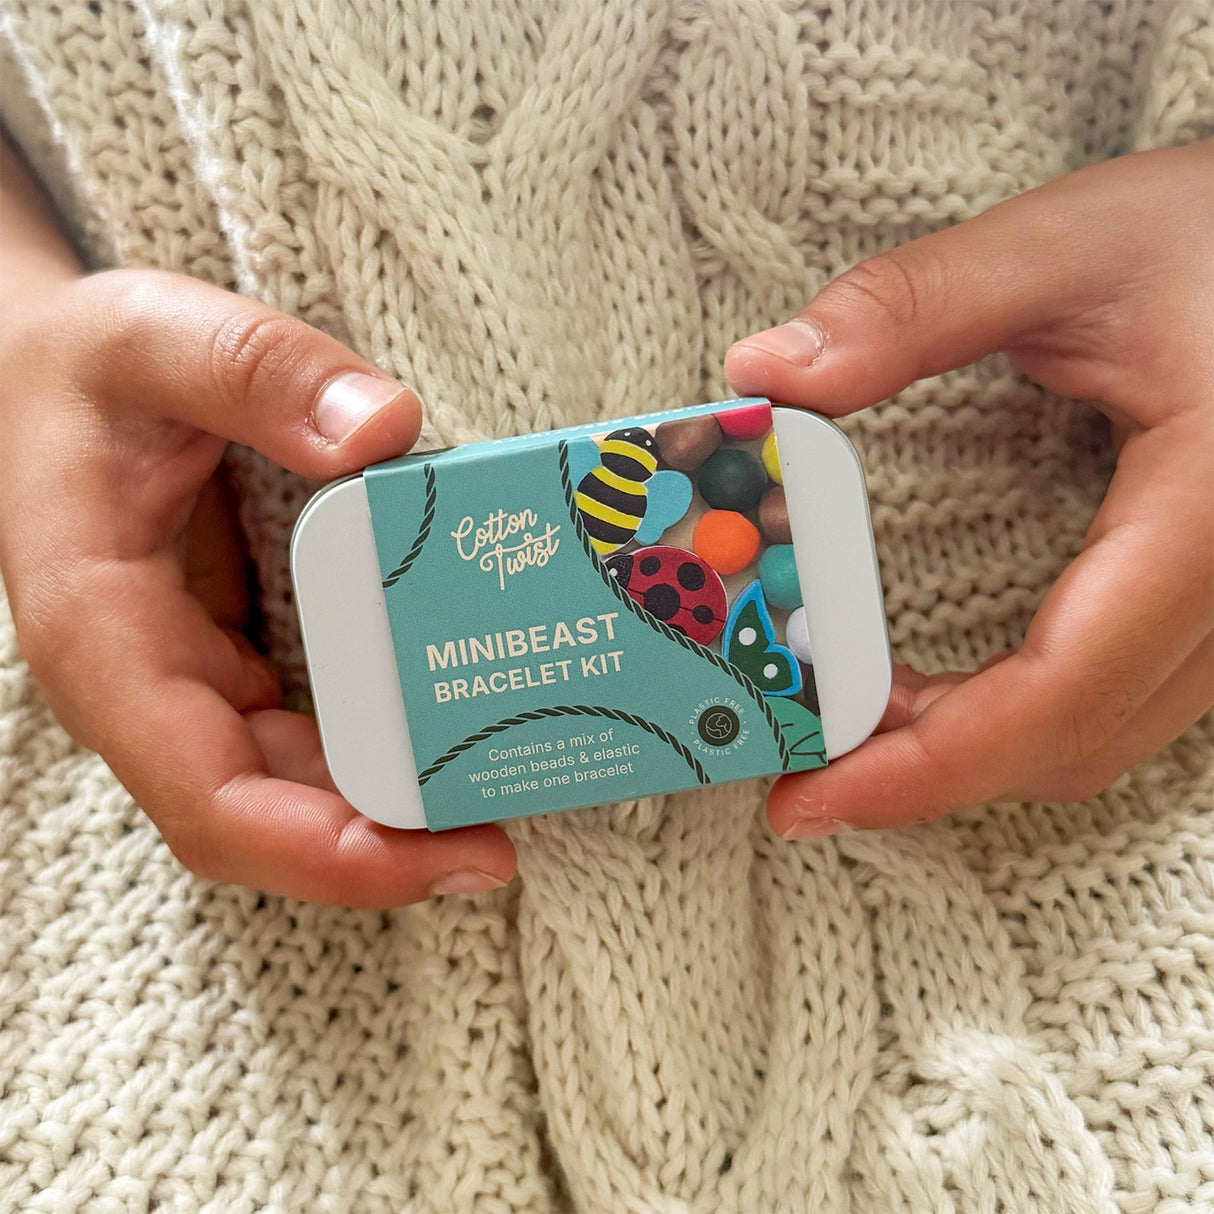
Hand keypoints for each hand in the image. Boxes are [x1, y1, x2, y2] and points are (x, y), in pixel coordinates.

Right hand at [0, 139, 515, 904]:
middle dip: (389, 849)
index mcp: (108, 642)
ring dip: (394, 814)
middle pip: (273, 820)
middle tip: (506, 841)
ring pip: (295, 794)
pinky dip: (381, 754)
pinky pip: (309, 742)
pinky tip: (457, 735)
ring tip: (507, 791)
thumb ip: (253, 370)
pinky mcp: (232, 666)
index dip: (333, 855)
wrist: (46, 382)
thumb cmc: (81, 371)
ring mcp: (194, 687)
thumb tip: (385, 429)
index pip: (216, 802)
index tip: (453, 856)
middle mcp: (150, 692)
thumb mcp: (150, 338)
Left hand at [725, 139, 1213, 837]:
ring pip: (1093, 739)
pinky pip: (1112, 706)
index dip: (924, 766)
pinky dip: (1011, 721)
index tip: (807, 797)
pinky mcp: (1212, 607)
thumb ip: (915, 308)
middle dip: (920, 771)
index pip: (1058, 691)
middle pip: (1067, 742)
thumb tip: (764, 372)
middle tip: (793, 756)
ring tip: (842, 721)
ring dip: (963, 752)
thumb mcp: (1069, 245)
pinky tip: (931, 693)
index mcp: (1207, 516)